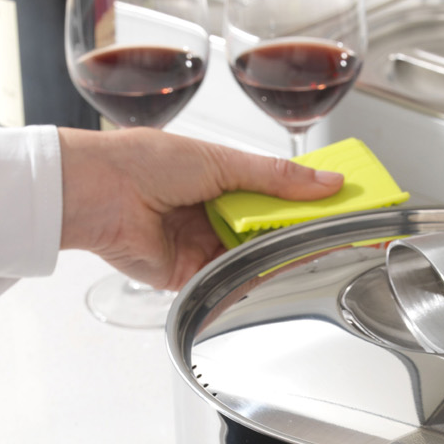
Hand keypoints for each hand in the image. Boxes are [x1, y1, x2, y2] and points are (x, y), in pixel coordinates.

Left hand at [56, 127, 342, 289]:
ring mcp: (203, 246)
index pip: (276, 192)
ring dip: (281, 255)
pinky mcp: (191, 276)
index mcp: (220, 178)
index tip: (344, 203)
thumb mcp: (220, 161)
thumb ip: (275, 178)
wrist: (99, 193)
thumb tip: (326, 181)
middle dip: (302, 231)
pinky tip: (280, 273)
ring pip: (254, 256)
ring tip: (319, 251)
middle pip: (269, 228)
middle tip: (343, 233)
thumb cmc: (143, 163)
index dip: (309, 199)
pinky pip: (230, 281)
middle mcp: (213, 213)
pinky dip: (254, 278)